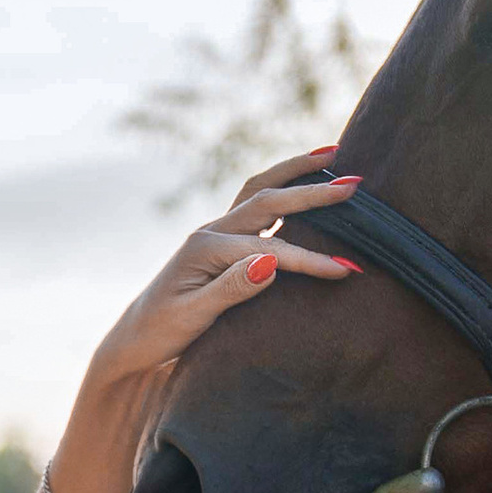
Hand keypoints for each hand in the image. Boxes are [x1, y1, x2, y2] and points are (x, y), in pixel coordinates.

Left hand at [91, 152, 362, 387]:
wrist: (135, 340)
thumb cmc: (161, 333)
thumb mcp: (193, 316)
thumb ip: (231, 288)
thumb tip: (269, 262)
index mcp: (205, 247)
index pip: (271, 249)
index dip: (311, 260)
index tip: (347, 269)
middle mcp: (211, 232)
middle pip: (268, 199)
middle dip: (313, 191)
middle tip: (356, 183)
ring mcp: (216, 233)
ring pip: (261, 191)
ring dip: (296, 171)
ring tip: (333, 152)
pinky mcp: (222, 242)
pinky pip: (258, 207)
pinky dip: (284, 190)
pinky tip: (306, 183)